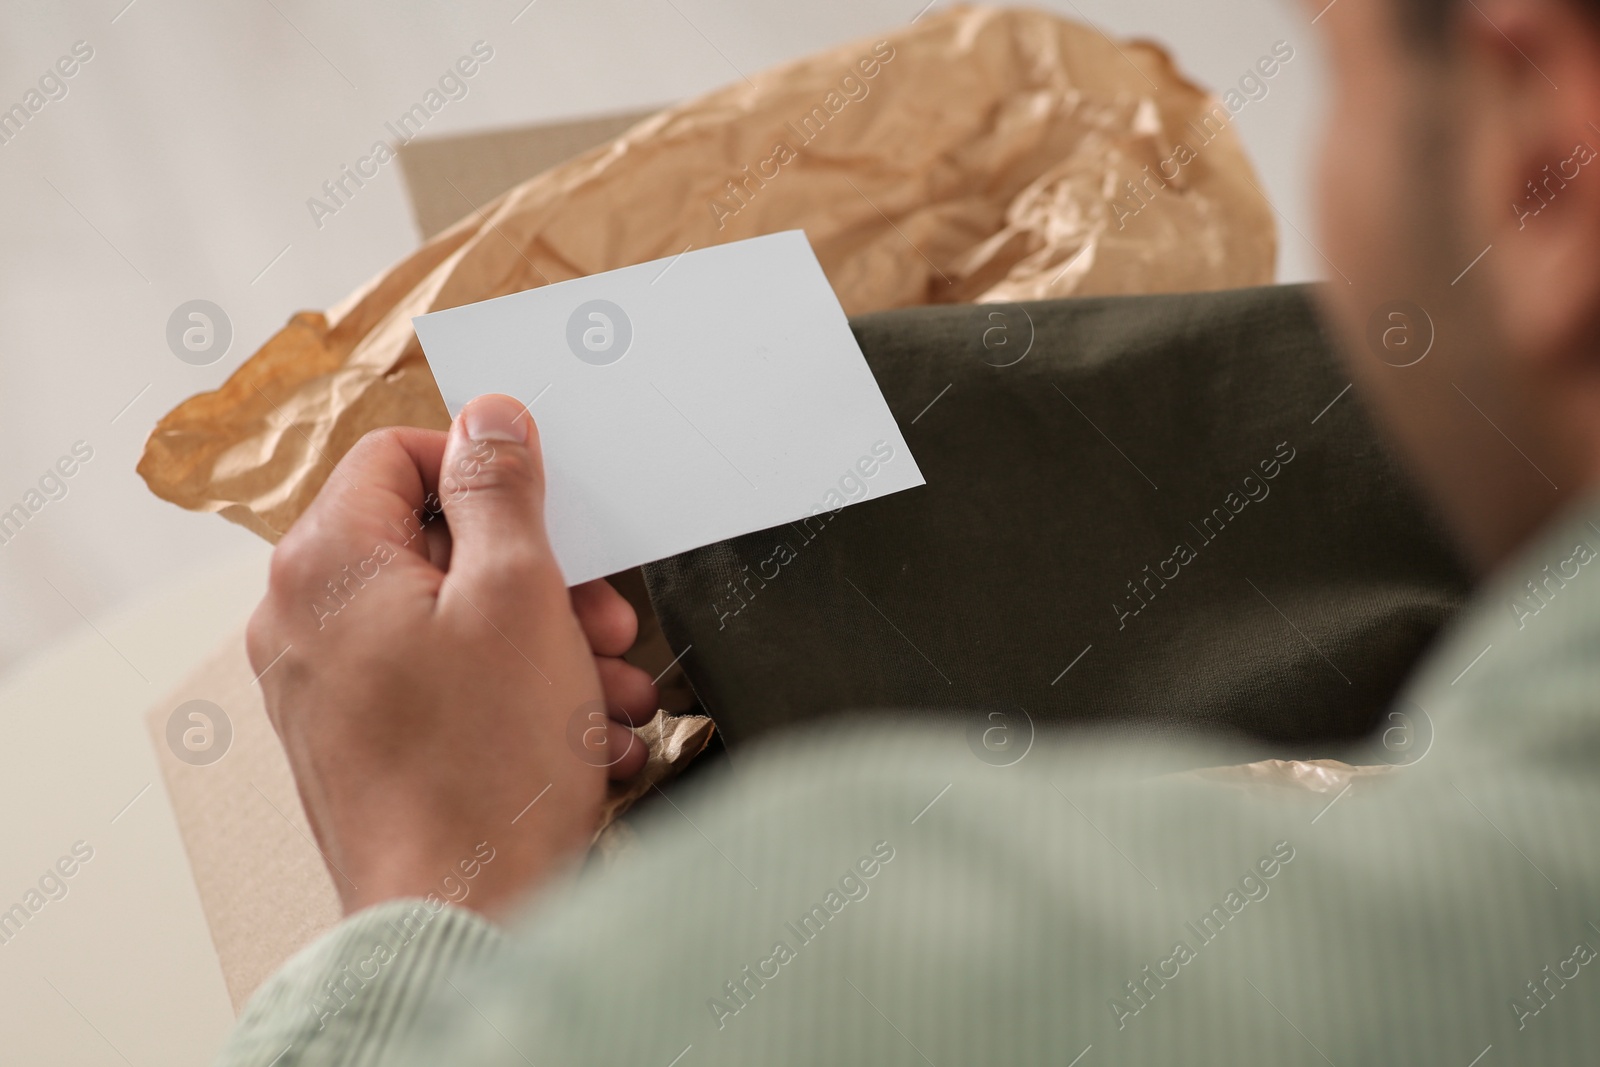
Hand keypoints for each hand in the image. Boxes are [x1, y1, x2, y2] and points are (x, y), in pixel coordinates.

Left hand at [245, 395, 657, 917]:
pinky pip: (445, 688)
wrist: (461, 920)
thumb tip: (488, 418)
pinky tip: (585, 738)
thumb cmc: (482, 768)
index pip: (396, 455)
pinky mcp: (363, 746)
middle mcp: (305, 624)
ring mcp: (328, 691)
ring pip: (452, 624)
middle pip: (435, 548)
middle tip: (606, 614)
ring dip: (547, 645)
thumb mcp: (517, 593)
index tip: (549, 503)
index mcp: (325, 565)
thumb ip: (500, 488)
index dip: (484, 467)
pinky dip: (516, 698)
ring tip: (613, 690)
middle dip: (541, 577)